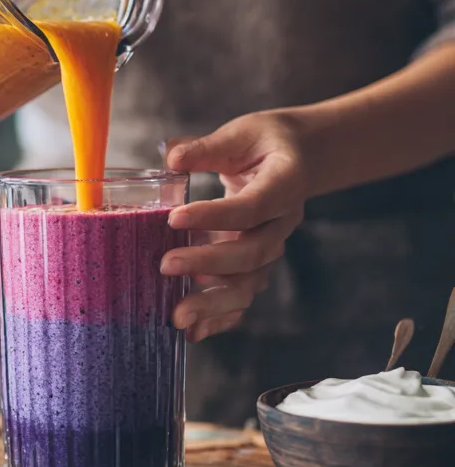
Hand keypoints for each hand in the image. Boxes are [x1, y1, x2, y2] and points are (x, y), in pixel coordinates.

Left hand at [161, 111, 309, 341]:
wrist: (301, 159)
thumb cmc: (266, 144)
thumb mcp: (241, 134)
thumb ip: (208, 147)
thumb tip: (172, 157)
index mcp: (284, 186)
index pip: (250, 207)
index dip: (214, 216)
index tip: (173, 218)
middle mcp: (281, 224)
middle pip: (251, 254)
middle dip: (208, 263)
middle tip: (165, 266)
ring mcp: (270, 249)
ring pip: (249, 284)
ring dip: (213, 303)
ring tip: (177, 315)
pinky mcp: (257, 265)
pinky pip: (243, 297)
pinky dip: (221, 318)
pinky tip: (193, 332)